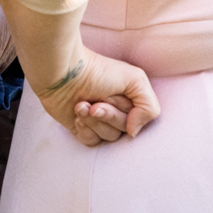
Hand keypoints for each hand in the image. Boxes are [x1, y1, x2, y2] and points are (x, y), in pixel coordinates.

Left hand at [34, 46, 159, 146]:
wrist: (63, 73)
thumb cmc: (97, 71)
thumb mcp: (135, 79)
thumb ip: (149, 107)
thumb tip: (133, 133)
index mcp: (130, 99)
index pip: (141, 120)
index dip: (129, 112)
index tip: (113, 96)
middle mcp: (116, 110)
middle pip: (124, 130)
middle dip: (109, 116)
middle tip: (95, 103)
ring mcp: (98, 120)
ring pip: (109, 138)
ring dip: (94, 121)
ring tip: (82, 105)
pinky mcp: (81, 127)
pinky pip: (92, 142)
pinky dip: (85, 130)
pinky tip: (76, 115)